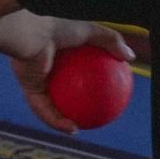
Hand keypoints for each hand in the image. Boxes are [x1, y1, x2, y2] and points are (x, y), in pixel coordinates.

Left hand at [8, 19, 133, 134]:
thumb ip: (112, 41)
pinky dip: (57, 121)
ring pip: (49, 104)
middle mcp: (44, 65)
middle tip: (89, 113)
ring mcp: (35, 78)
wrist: (31, 34)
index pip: (74, 67)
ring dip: (62, 120)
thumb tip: (130, 58)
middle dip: (71, 103)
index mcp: (57, 51)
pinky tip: (72, 130)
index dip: (89, 78)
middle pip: (59, 89)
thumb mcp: (92, 32)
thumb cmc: (59, 28)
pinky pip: (45, 110)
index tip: (104, 88)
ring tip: (79, 130)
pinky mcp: (29, 88)